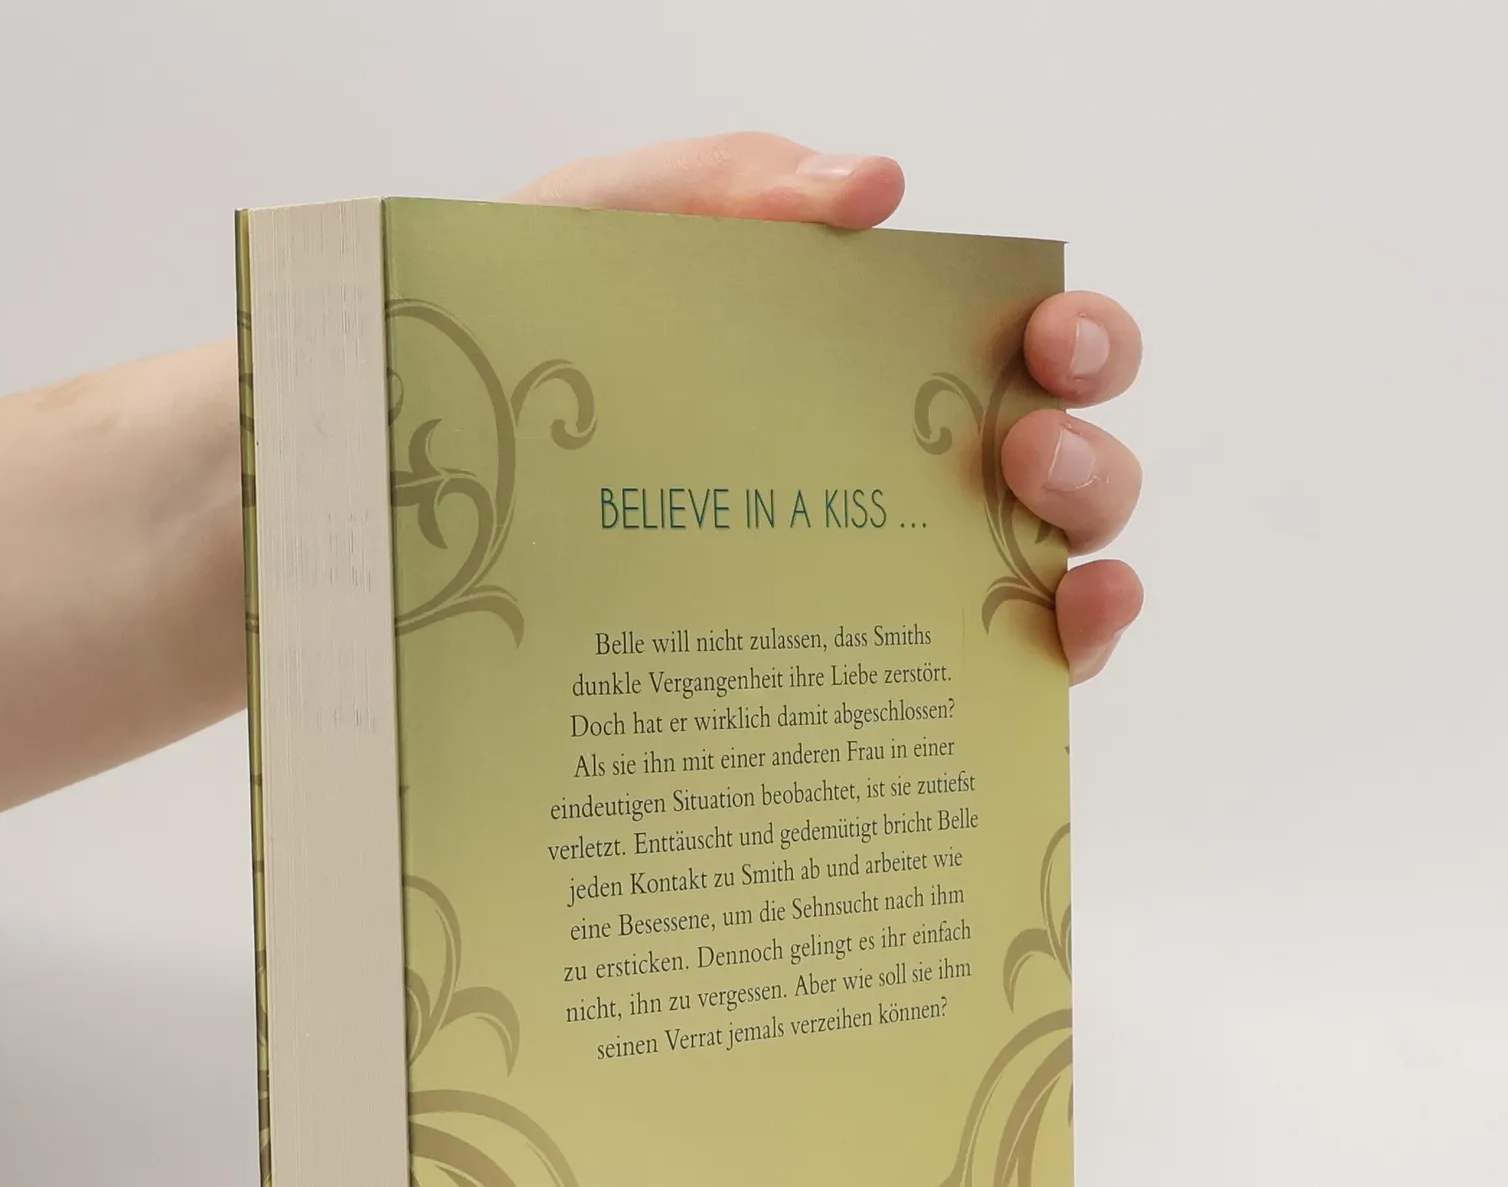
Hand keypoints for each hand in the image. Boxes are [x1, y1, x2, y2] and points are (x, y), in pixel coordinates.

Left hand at [515, 134, 1142, 683]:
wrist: (418, 484)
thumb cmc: (526, 360)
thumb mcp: (601, 236)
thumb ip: (722, 189)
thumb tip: (872, 186)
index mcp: (875, 370)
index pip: (1022, 350)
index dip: (1080, 339)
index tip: (1044, 338)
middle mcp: (909, 480)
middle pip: (1067, 464)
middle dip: (1089, 450)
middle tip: (1025, 443)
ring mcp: (899, 585)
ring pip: (1059, 566)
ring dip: (1087, 538)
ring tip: (1026, 524)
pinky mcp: (868, 678)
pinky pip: (1007, 672)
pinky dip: (1067, 648)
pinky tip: (1059, 631)